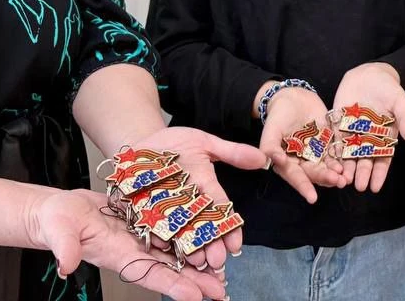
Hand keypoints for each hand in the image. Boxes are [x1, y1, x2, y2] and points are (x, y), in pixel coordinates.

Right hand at [27, 188, 230, 300]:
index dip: (173, 285)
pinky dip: (187, 235)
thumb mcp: (60, 232)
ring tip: (221, 271)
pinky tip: (205, 236)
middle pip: (170, 268)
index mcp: (118, 256)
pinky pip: (169, 229)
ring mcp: (139, 237)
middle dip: (195, 280)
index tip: (196, 297)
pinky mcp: (143, 221)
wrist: (61, 210)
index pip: (150, 274)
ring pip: (174, 251)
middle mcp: (134, 250)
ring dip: (196, 261)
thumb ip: (65, 248)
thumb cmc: (57, 222)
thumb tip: (66, 267)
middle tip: (221, 290)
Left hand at [126, 125, 266, 267]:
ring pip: (178, 230)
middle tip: (216, 262)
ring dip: (187, 247)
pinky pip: (149, 223)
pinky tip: (162, 247)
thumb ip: (232, 153)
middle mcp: (187, 203)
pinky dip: (156, 235)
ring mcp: (165, 208)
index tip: (236, 246)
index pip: (220, 210)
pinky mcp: (143, 210)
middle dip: (209, 245)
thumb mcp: (204, 142)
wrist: (141, 143)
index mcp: (204, 188)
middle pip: (200, 227)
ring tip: (194, 262)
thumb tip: (263, 158)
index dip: (228, 228)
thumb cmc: (175, 144)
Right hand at [258, 86, 345, 202]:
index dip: (304, 187)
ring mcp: (317, 152)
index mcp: (288, 162)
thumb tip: (276, 161)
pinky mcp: (329, 143)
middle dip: (326, 178)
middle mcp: (303, 161)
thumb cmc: (278, 115)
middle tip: (337, 182)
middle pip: (315, 173)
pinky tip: (349, 164)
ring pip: (328, 166)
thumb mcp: (271, 130)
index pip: (296, 177)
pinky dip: (343, 159)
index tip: (312, 198)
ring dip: (337, 173)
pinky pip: (337, 153)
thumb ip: (270, 147)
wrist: (293, 97)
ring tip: (345, 177)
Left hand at [331, 62, 404, 192]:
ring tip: (344, 181)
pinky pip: (335, 140)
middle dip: (362, 174)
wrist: (369, 74)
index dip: (379, 173)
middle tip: (359, 186)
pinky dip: (333, 152)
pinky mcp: (339, 123)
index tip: (375, 186)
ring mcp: (353, 132)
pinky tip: (331, 164)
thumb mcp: (400, 101)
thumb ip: (404, 118)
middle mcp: (368, 138)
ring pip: (349, 154)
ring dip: (347, 168)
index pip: (382, 158)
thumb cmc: (388, 88)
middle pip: (365, 160)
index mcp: (384, 136)